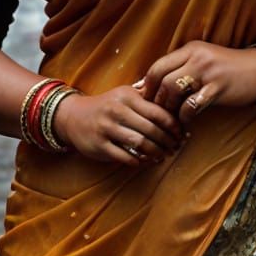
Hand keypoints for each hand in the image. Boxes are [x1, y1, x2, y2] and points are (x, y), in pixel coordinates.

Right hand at [53, 85, 182, 164]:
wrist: (73, 116)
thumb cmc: (107, 106)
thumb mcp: (124, 94)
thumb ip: (147, 96)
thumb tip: (176, 101)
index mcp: (127, 96)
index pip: (157, 112)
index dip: (173, 125)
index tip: (181, 133)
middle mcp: (116, 110)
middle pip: (151, 129)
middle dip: (167, 141)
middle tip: (176, 147)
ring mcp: (106, 128)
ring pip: (139, 143)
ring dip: (156, 152)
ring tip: (164, 155)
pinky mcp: (99, 145)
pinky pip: (124, 157)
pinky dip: (139, 161)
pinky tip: (146, 161)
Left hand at [135, 41, 255, 124]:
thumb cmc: (228, 69)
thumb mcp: (202, 60)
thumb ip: (180, 68)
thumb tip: (148, 85)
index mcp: (190, 49)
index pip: (157, 66)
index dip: (147, 85)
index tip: (146, 100)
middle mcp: (196, 57)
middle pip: (162, 79)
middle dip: (156, 100)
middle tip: (156, 114)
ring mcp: (207, 72)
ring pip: (173, 91)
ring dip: (168, 109)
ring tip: (170, 119)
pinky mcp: (218, 88)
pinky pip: (191, 104)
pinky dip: (184, 117)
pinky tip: (186, 122)